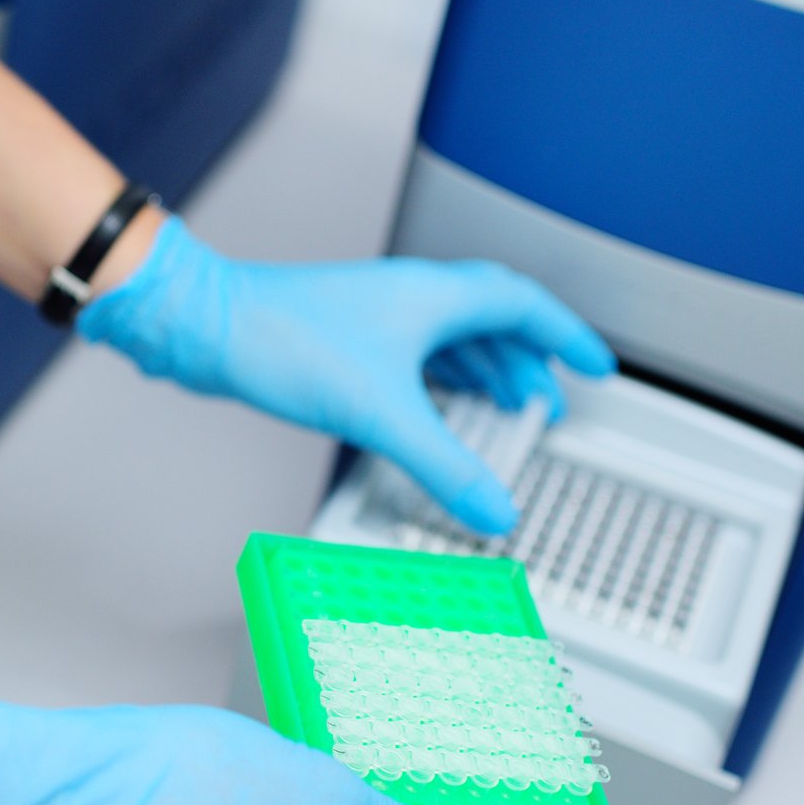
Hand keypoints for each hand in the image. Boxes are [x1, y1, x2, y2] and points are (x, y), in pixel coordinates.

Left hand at [78, 220, 615, 534]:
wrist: (209, 327)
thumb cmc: (283, 340)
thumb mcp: (381, 413)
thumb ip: (445, 466)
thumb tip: (493, 508)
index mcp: (434, 296)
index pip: (525, 304)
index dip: (567, 336)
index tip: (595, 366)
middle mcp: (409, 296)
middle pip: (493, 321)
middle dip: (527, 364)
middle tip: (548, 403)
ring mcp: (376, 314)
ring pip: (452, 338)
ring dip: (485, 373)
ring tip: (504, 412)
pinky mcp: (345, 336)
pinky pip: (415, 355)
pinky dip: (441, 383)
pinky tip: (434, 412)